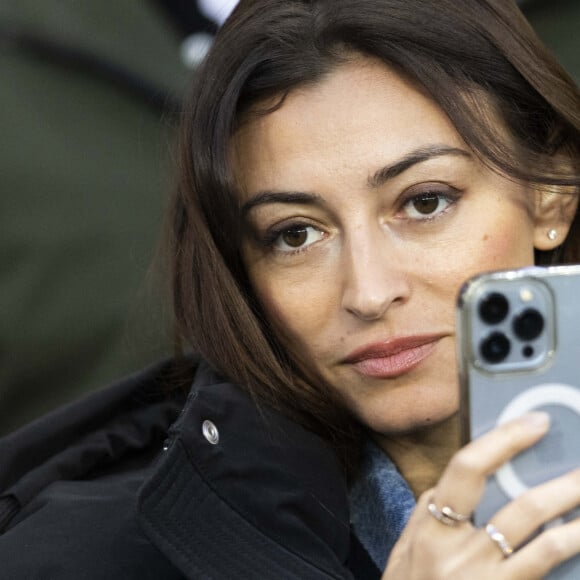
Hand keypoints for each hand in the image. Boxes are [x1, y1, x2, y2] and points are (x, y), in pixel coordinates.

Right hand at [382, 413, 579, 578]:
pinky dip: (565, 552)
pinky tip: (578, 538)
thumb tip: (457, 480)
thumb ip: (428, 513)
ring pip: (545, 545)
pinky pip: (542, 574)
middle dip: (561, 486)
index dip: (504, 440)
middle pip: (520, 509)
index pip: (467, 469)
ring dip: (577, 521)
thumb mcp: (404, 550)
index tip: (535, 422)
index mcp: (430, 530)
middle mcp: (459, 555)